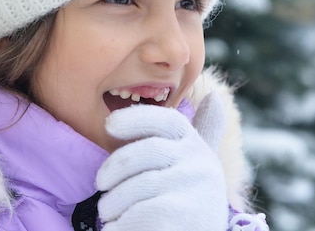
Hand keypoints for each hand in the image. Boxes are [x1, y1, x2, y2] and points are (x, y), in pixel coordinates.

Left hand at [96, 93, 227, 230]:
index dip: (136, 117)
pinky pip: (134, 215)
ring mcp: (190, 189)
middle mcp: (199, 164)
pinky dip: (119, 226)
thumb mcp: (200, 165)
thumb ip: (204, 132)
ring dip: (112, 204)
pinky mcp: (178, 216)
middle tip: (100, 186)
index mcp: (198, 147)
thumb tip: (214, 96)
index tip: (109, 125)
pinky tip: (119, 229)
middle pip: (144, 153)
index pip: (167, 120)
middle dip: (113, 169)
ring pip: (133, 187)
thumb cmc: (192, 201)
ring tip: (109, 214)